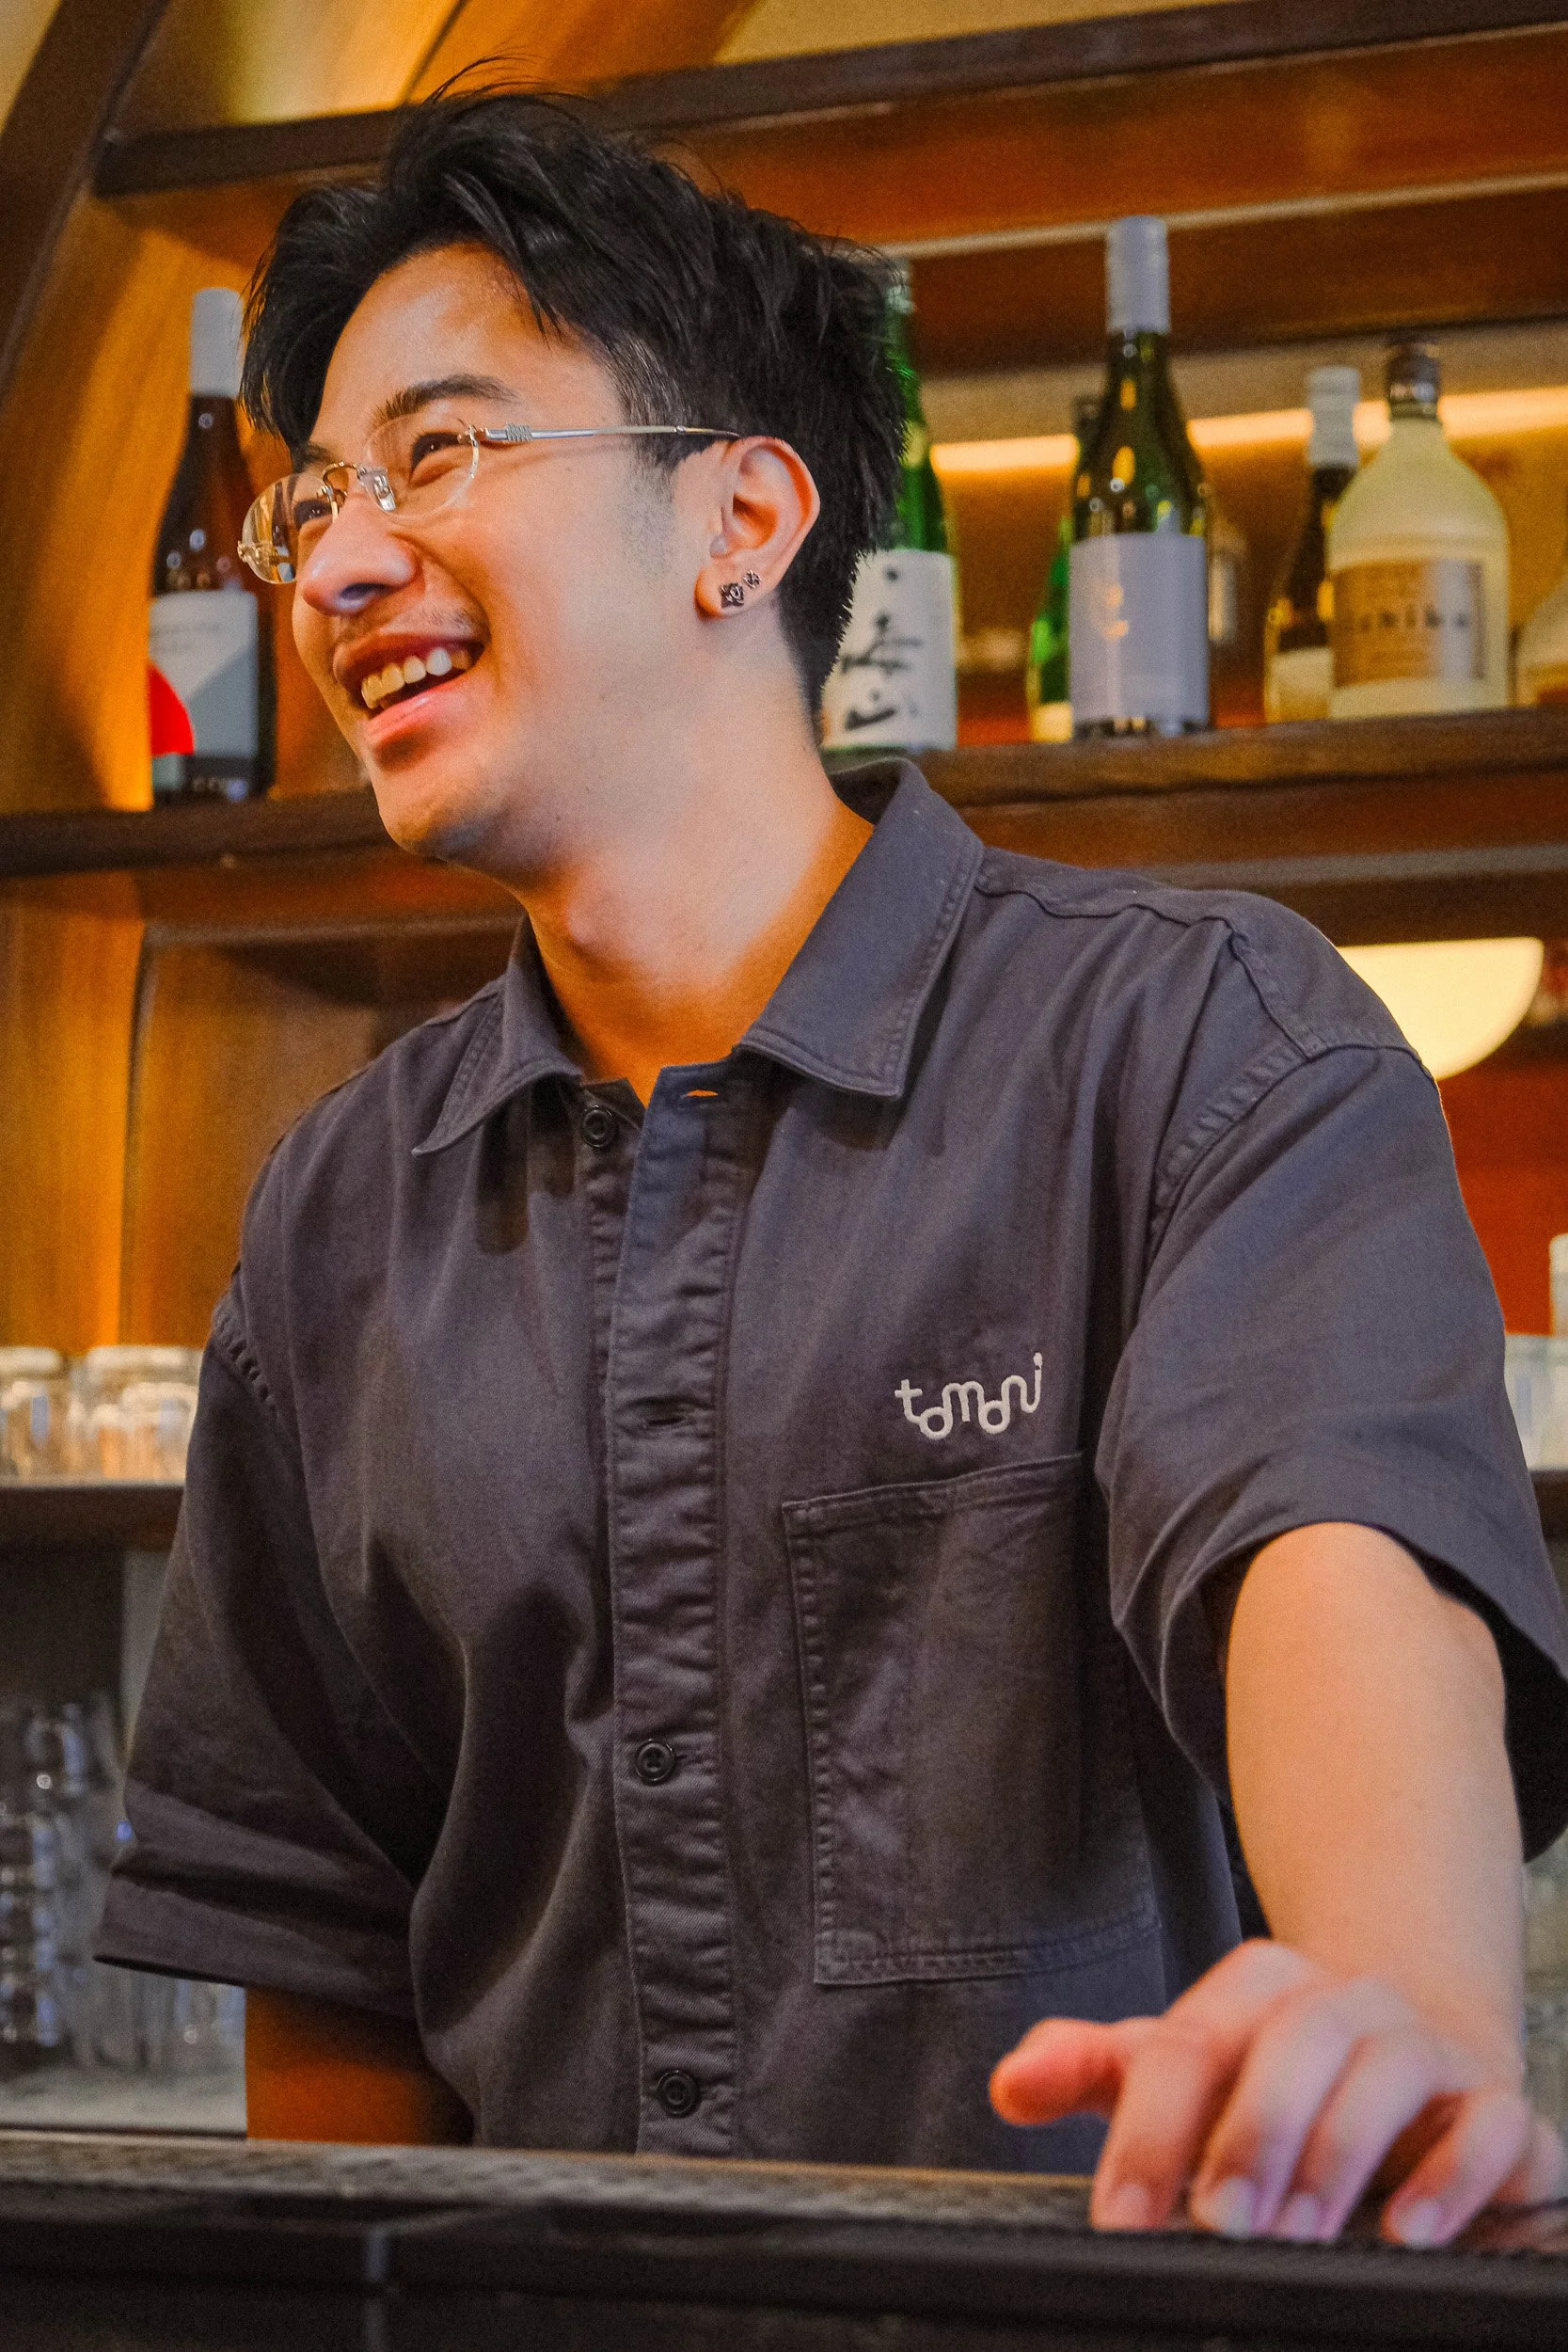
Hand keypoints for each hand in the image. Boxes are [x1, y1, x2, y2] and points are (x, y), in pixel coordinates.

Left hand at [990, 1940, 1564, 2245]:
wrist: (1419, 2042)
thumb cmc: (1278, 2073)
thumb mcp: (1183, 2066)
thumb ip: (1096, 2070)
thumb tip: (1011, 2084)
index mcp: (1256, 1987)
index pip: (1190, 2044)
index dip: (1148, 2131)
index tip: (1118, 2217)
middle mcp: (1343, 1999)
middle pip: (1293, 2042)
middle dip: (1250, 2136)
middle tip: (1215, 2226)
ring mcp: (1425, 2044)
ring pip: (1385, 2071)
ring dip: (1337, 2156)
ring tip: (1299, 2234)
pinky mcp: (1496, 2101)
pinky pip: (1492, 2124)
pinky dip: (1455, 2176)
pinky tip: (1410, 2230)